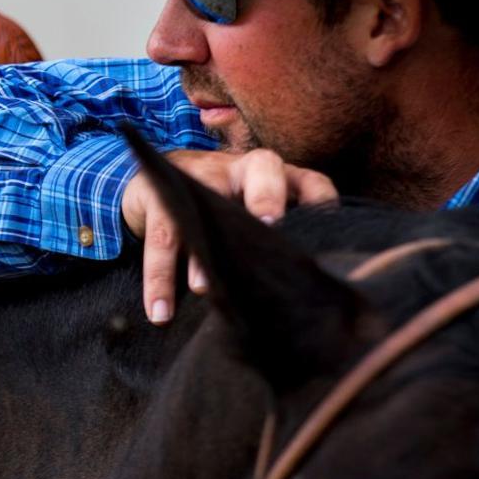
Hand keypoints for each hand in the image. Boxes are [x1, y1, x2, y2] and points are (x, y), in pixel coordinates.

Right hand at [121, 148, 336, 323]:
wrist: (157, 179)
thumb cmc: (221, 210)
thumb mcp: (250, 219)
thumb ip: (273, 246)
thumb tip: (299, 303)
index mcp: (277, 177)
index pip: (312, 183)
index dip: (320, 204)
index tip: (320, 242)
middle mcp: (244, 167)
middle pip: (264, 168)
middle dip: (267, 198)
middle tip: (268, 231)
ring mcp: (202, 174)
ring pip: (206, 203)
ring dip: (203, 252)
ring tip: (203, 288)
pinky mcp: (161, 193)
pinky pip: (161, 235)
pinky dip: (159, 277)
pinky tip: (160, 311)